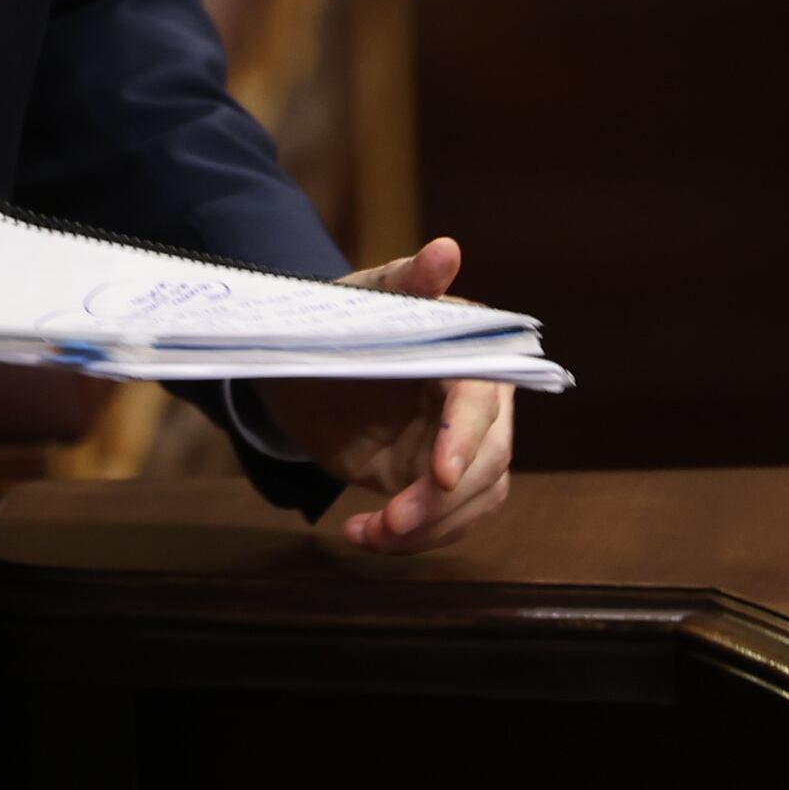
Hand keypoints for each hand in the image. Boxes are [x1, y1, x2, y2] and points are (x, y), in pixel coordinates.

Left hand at [249, 237, 517, 556]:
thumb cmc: (336, 316)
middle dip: (444, 500)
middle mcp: (476, 398)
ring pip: (477, 498)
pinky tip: (364, 535)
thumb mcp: (361, 298)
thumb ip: (405, 280)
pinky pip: (446, 519)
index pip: (482, 398)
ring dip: (430, 529)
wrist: (298, 363)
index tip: (440, 475)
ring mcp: (457, 443)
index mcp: (468, 349)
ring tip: (370, 534)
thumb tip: (447, 250)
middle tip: (392, 522)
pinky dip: (411, 539)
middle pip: (490, 459)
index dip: (465, 438)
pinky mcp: (433, 478)